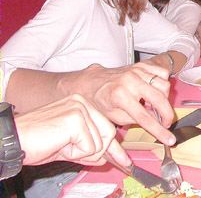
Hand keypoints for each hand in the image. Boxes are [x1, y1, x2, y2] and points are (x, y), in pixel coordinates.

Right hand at [16, 94, 130, 167]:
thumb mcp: (67, 145)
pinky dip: (76, 153)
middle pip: (108, 134)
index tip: (123, 160)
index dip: (112, 147)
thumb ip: (88, 148)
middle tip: (68, 149)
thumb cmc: (36, 142)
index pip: (107, 127)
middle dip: (95, 151)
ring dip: (81, 152)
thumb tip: (107, 157)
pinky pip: (90, 146)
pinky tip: (59, 145)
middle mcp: (82, 102)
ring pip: (100, 142)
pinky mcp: (75, 119)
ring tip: (60, 144)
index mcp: (81, 104)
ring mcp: (80, 109)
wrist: (14, 141)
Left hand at [65, 62, 175, 145]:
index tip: (170, 139)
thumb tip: (156, 122)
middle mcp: (130, 81)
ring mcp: (137, 71)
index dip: (159, 130)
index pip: (145, 117)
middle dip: (167, 114)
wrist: (93, 82)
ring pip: (164, 85)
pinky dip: (163, 84)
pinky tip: (156, 92)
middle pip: (159, 99)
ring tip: (157, 106)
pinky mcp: (142, 65)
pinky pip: (163, 73)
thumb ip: (135, 120)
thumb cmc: (101, 101)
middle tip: (167, 123)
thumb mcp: (114, 117)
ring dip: (165, 99)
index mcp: (120, 96)